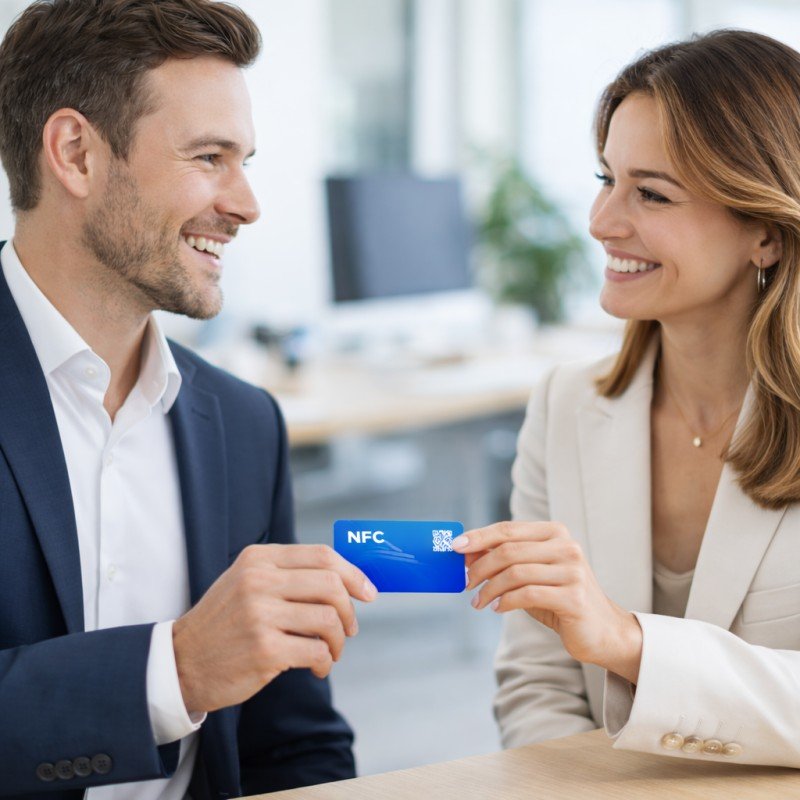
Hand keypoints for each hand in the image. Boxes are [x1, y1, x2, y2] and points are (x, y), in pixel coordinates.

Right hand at [172, 544, 376, 713]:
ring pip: (328, 620)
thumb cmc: (225, 622)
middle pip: (331, 585)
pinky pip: (316, 651)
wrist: (181, 662)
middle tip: (348, 628)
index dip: (353, 574)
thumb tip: (347, 580)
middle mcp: (259, 581)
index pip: (322, 556)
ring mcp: (261, 615)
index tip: (369, 592)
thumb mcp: (248, 582)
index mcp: (259, 559)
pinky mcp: (265, 650)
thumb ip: (290, 575)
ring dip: (339, 640)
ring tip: (331, 651)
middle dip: (349, 610)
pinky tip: (317, 667)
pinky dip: (326, 662)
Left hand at [453, 522, 641, 682]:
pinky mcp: (573, 597)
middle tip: (466, 583)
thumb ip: (504, 560)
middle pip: (508, 550)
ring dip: (489, 589)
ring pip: (515, 573)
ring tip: (478, 601)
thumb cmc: (560, 599)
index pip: (509, 529)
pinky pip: (527, 594)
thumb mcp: (531, 574)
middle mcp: (566, 547)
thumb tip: (467, 553)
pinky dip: (505, 602)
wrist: (602, 631)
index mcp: (555, 533)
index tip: (455, 547)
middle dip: (480, 567)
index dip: (479, 537)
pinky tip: (496, 608)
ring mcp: (572, 571)